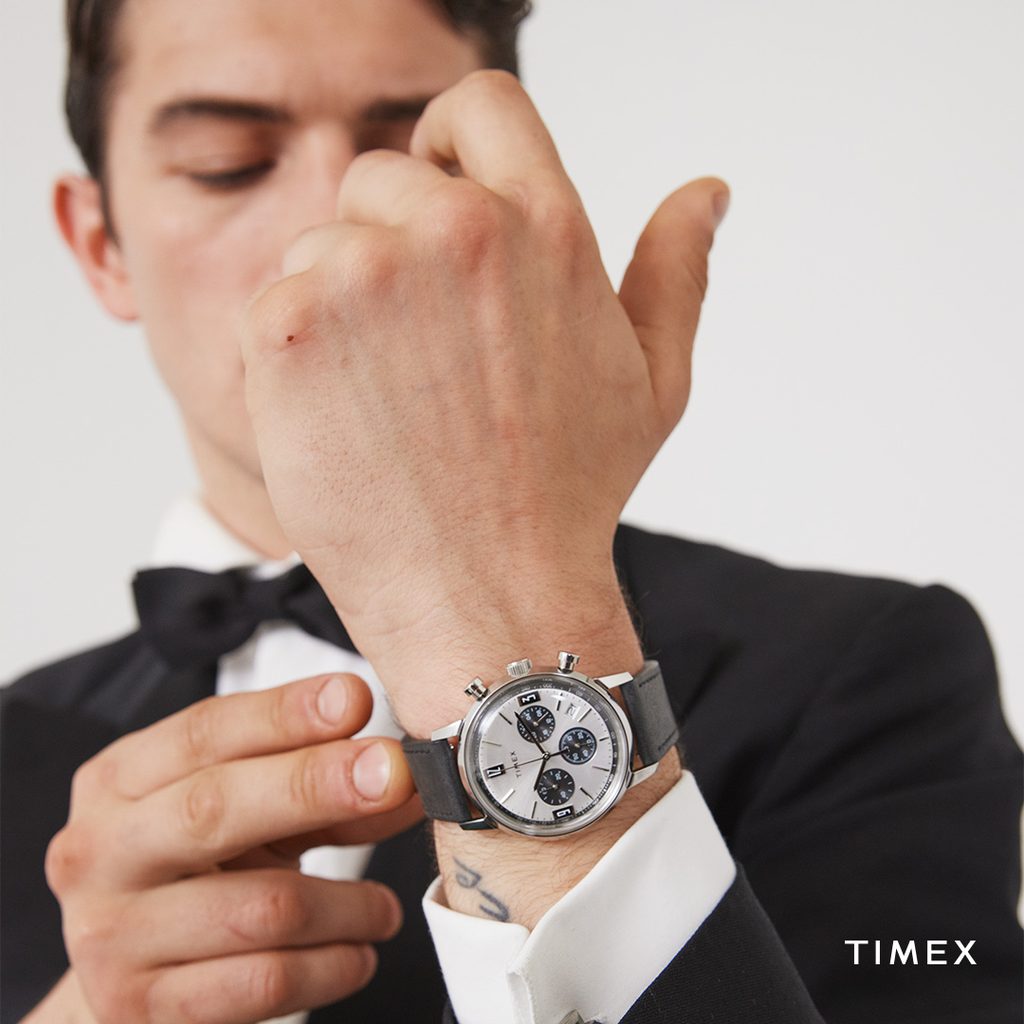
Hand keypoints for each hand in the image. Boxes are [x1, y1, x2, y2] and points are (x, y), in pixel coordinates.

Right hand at [43, 673, 419, 1023]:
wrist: (132, 972)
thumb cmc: (198, 870)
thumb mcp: (248, 813)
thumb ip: (319, 788)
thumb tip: (405, 774)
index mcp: (118, 780)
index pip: (203, 731)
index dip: (284, 714)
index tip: (354, 699)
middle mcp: (100, 851)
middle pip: (214, 805)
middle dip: (315, 784)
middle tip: (394, 775)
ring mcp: (111, 936)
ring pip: (260, 906)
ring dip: (348, 904)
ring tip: (385, 909)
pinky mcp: (142, 1008)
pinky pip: (264, 981)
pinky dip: (331, 965)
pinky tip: (358, 953)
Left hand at [240, 69, 728, 731]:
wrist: (487, 597)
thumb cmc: (568, 497)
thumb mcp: (652, 381)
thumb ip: (676, 270)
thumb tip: (708, 192)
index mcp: (547, 228)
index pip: (481, 104)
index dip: (452, 141)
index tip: (441, 195)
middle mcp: (456, 231)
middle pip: (383, 176)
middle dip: (392, 243)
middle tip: (419, 347)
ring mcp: (364, 275)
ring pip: (322, 243)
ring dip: (341, 305)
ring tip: (388, 398)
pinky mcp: (287, 328)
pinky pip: (272, 299)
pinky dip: (292, 353)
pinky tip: (344, 418)